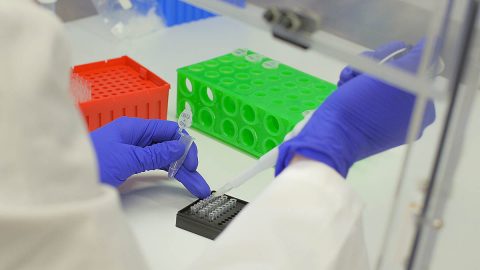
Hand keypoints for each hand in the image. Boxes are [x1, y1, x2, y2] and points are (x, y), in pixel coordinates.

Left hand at [90, 117, 210, 197]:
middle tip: (200, 183)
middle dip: (186, 163)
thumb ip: (156, 153)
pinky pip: (153, 165)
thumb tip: (181, 146)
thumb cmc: (90, 163)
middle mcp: (136, 136)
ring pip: (163, 158)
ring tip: (197, 187)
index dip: (185, 146)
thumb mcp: (126, 158)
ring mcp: (132, 150)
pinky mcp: (128, 164)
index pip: (169, 131)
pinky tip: (178, 179)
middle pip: (169, 146)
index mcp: (135, 127)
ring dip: (181, 171)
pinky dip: (167, 172)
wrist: (60, 179)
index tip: (192, 164)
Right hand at [275, 40, 434, 176]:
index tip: (383, 63)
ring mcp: (384, 117)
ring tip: (347, 81)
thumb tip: (434, 41)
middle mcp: (406, 113)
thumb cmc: (366, 106)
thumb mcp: (399, 75)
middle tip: (360, 74)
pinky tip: (343, 87)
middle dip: (374, 66)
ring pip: (376, 77)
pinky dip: (352, 83)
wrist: (332, 133)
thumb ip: (421, 57)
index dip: (397, 59)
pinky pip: (363, 90)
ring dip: (359, 72)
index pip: (415, 67)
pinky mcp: (363, 117)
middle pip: (396, 71)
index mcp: (422, 109)